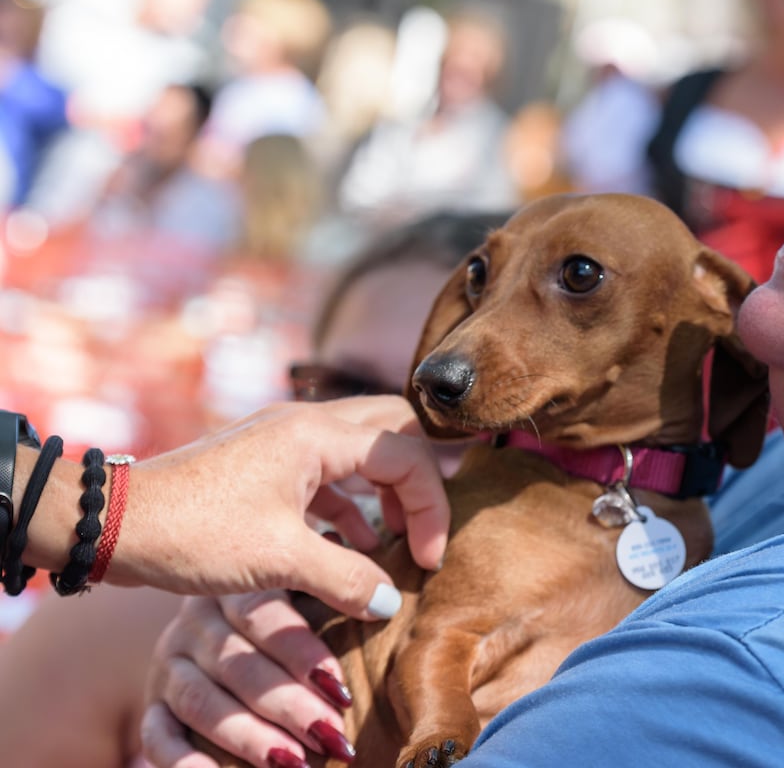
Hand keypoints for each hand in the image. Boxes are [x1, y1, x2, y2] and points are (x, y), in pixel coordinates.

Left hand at [114, 396, 447, 619]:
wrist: (112, 525)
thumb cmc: (194, 534)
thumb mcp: (279, 561)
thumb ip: (346, 577)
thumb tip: (390, 601)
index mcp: (317, 434)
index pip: (407, 454)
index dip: (431, 507)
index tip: (428, 559)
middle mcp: (304, 422)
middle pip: (393, 428)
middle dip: (419, 479)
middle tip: (426, 525)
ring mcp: (281, 438)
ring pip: (360, 448)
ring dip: (385, 490)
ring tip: (395, 542)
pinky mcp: (262, 462)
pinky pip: (328, 470)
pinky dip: (350, 502)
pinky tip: (351, 543)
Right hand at [141, 591, 349, 767]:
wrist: (217, 607)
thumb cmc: (285, 602)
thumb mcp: (302, 584)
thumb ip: (337, 586)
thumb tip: (386, 603)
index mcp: (235, 585)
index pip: (262, 615)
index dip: (302, 653)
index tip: (340, 688)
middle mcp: (196, 621)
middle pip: (238, 666)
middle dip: (288, 705)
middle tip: (330, 734)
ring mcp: (169, 663)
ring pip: (203, 702)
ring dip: (250, 737)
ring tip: (295, 763)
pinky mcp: (153, 701)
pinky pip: (158, 735)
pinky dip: (183, 762)